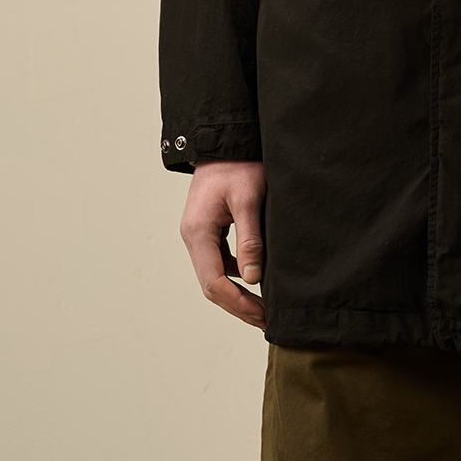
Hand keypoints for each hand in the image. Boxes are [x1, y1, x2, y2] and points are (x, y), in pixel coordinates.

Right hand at [179, 159, 266, 329]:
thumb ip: (250, 238)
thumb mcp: (248, 199)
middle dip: (238, 305)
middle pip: (212, 284)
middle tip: (267, 321)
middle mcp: (193, 237)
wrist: (225, 139)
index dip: (238, 303)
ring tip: (264, 307)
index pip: (214, 282)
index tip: (263, 315)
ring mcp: (199, 234)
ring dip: (237, 293)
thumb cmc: (238, 164)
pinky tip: (257, 279)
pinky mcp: (209, 229)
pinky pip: (219, 261)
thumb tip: (254, 278)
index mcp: (199, 232)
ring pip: (215, 274)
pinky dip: (236, 275)